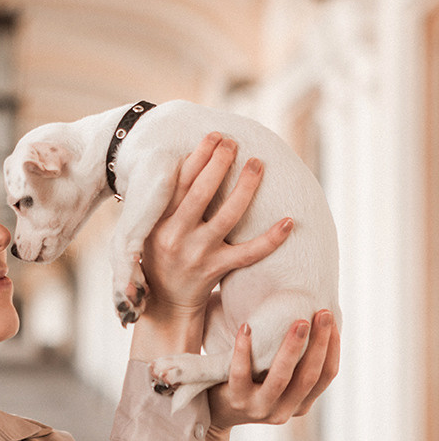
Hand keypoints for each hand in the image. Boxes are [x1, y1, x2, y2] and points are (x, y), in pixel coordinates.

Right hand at [140, 132, 293, 318]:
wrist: (164, 303)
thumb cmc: (160, 256)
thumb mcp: (151, 229)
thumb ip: (167, 202)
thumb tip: (193, 160)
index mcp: (158, 222)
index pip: (178, 183)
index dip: (197, 157)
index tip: (214, 137)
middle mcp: (176, 236)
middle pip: (201, 193)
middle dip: (219, 164)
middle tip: (234, 143)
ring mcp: (197, 254)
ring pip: (227, 216)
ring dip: (245, 188)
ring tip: (257, 164)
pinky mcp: (216, 269)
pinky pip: (248, 253)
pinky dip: (270, 239)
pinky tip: (288, 221)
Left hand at [208, 310, 339, 433]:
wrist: (215, 412)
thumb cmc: (251, 385)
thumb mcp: (278, 381)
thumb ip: (295, 365)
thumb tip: (313, 321)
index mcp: (300, 405)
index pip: (325, 377)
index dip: (332, 348)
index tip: (332, 320)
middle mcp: (283, 411)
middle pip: (309, 376)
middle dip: (319, 343)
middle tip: (323, 313)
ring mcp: (259, 408)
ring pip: (281, 377)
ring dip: (292, 347)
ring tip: (299, 321)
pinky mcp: (235, 401)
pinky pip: (241, 372)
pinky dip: (244, 348)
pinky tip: (247, 326)